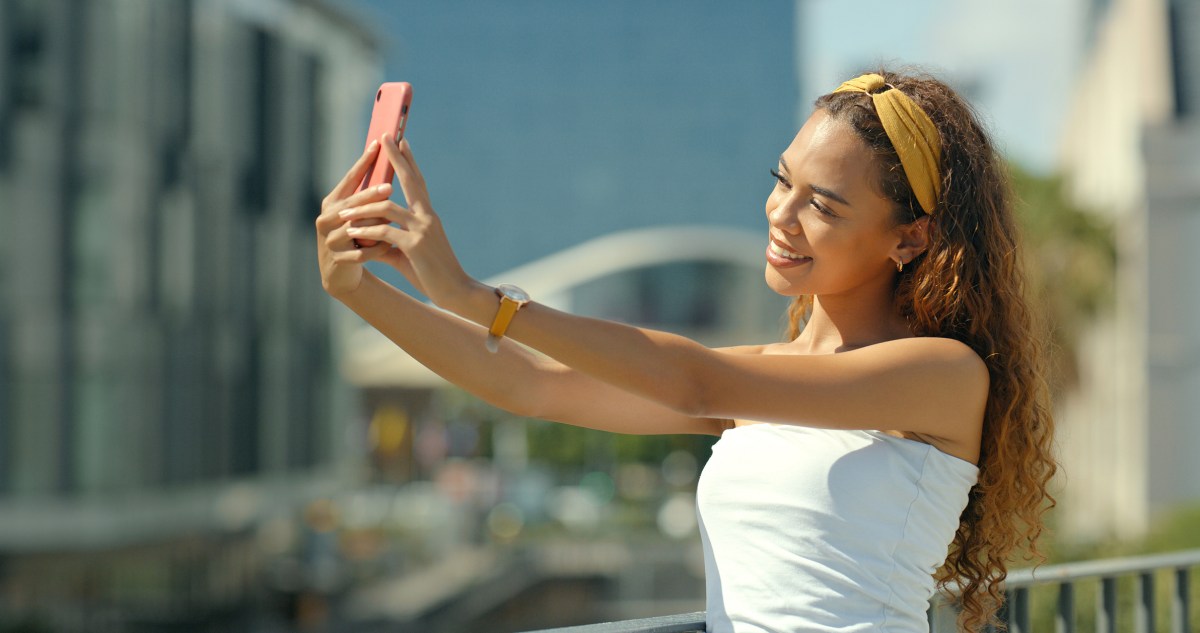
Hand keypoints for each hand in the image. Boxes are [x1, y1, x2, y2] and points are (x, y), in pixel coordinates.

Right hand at [314, 140, 395, 297]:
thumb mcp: (357, 215)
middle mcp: (326, 218)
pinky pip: (362, 252)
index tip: (378, 144)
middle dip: (371, 195)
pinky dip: (377, 249)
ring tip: (393, 222)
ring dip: (376, 226)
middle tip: (389, 186)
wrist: (341, 273)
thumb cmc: (355, 237)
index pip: (350, 178)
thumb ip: (367, 196)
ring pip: (357, 228)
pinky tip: (389, 247)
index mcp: (332, 202)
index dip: (363, 162)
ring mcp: (329, 240)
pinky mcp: (338, 259)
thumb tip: (390, 164)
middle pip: (352, 203)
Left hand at [338, 134, 472, 308]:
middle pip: (411, 181)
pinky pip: (384, 233)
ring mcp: (422, 229)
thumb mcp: (410, 255)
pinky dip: (366, 233)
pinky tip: (352, 233)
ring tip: (344, 209)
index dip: (410, 162)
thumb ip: (390, 244)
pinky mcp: (415, 246)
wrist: (457, 291)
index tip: (402, 142)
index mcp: (428, 216)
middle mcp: (427, 217)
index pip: (418, 183)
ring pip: (386, 208)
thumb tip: (370, 243)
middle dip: (397, 158)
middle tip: (386, 137)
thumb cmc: (434, 274)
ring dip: (363, 208)